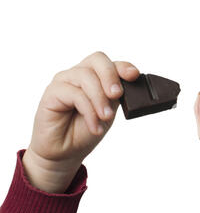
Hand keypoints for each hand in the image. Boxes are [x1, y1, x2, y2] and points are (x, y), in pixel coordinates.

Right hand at [22, 51, 139, 192]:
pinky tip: (94, 126)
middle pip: (97, 60)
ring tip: (105, 118)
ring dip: (99, 99)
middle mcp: (79, 74)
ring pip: (86, 77)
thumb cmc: (86, 130)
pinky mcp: (52, 92)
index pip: (109, 62)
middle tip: (117, 95)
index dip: (123, 66)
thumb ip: (116, 95)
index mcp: (95, 76)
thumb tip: (130, 82)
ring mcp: (64, 81)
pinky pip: (74, 94)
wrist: (66, 152)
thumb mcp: (109, 111)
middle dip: (111, 76)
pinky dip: (89, 111)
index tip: (134, 76)